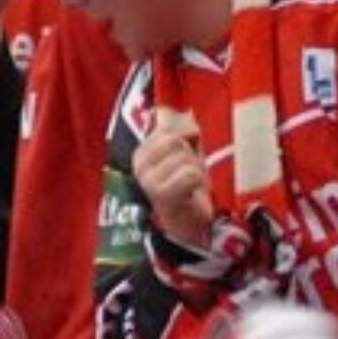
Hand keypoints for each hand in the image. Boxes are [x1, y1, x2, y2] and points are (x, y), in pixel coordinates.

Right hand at [134, 109, 216, 251]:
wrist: (190, 225)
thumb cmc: (188, 187)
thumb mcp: (186, 153)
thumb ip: (184, 131)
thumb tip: (186, 113)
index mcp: (142, 151)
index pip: (167, 125)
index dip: (186, 137)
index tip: (186, 156)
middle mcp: (139, 163)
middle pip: (176, 140)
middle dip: (191, 156)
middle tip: (190, 174)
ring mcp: (148, 179)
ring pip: (184, 157)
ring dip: (196, 171)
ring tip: (190, 186)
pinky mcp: (161, 194)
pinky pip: (190, 174)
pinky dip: (198, 182)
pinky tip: (192, 193)